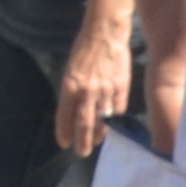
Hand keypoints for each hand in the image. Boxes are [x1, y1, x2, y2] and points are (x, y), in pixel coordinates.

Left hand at [54, 22, 131, 158]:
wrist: (105, 33)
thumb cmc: (84, 50)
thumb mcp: (70, 71)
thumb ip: (72, 92)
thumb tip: (74, 111)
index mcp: (69, 87)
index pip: (64, 117)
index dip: (64, 133)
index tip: (65, 144)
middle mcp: (86, 91)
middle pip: (84, 124)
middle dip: (82, 141)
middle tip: (82, 152)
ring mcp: (105, 90)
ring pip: (102, 119)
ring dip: (99, 132)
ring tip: (97, 140)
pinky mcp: (121, 86)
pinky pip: (117, 108)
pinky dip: (114, 117)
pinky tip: (111, 122)